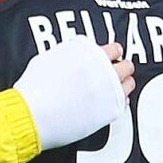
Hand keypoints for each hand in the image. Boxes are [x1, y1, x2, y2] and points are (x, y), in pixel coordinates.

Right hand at [13, 35, 132, 149]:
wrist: (34, 114)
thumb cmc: (34, 90)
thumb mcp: (49, 58)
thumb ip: (70, 55)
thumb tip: (75, 58)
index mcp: (87, 52)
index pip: (113, 48)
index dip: (111, 54)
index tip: (110, 58)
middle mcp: (101, 68)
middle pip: (125, 65)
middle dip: (120, 68)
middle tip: (116, 73)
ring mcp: (108, 89)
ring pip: (129, 83)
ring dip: (124, 84)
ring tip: (118, 87)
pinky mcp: (110, 110)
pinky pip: (124, 103)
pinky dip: (120, 102)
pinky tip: (112, 103)